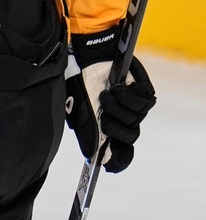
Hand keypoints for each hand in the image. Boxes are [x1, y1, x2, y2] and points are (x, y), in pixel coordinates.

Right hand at [64, 26, 155, 172]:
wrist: (87, 56)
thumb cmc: (80, 81)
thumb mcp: (79, 109)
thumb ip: (87, 132)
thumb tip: (94, 156)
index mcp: (108, 124)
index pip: (120, 150)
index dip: (118, 160)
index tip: (109, 166)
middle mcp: (124, 118)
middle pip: (130, 138)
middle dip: (114, 128)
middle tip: (102, 116)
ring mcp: (135, 106)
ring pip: (136, 120)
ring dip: (116, 108)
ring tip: (105, 94)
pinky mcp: (144, 91)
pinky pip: (143, 104)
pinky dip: (127, 96)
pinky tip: (115, 87)